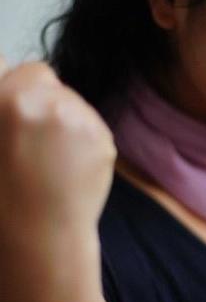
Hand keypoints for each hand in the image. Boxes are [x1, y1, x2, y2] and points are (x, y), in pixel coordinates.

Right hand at [0, 55, 116, 239]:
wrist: (37, 238)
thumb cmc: (2, 198)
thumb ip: (0, 108)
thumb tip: (6, 78)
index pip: (0, 63)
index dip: (4, 81)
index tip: (9, 101)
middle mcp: (34, 100)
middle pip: (38, 73)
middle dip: (34, 95)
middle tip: (28, 135)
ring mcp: (72, 116)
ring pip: (67, 97)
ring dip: (60, 117)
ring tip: (47, 158)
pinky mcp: (100, 133)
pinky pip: (88, 123)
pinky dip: (81, 139)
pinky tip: (67, 168)